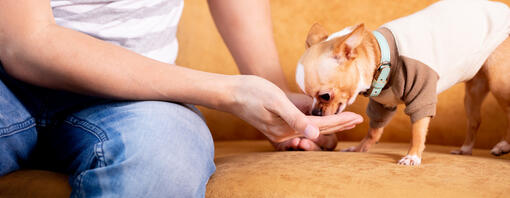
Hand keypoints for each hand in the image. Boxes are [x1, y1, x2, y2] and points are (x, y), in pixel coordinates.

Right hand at [227, 76, 362, 142]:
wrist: (230, 93)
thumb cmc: (251, 92)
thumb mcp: (275, 100)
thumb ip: (296, 116)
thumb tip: (315, 133)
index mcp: (287, 127)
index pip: (321, 125)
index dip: (340, 121)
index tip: (357, 117)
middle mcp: (285, 132)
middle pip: (318, 130)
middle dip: (339, 125)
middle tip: (357, 120)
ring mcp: (280, 130)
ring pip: (311, 129)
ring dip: (329, 125)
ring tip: (345, 120)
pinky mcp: (276, 125)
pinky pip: (301, 126)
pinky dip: (315, 123)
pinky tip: (321, 119)